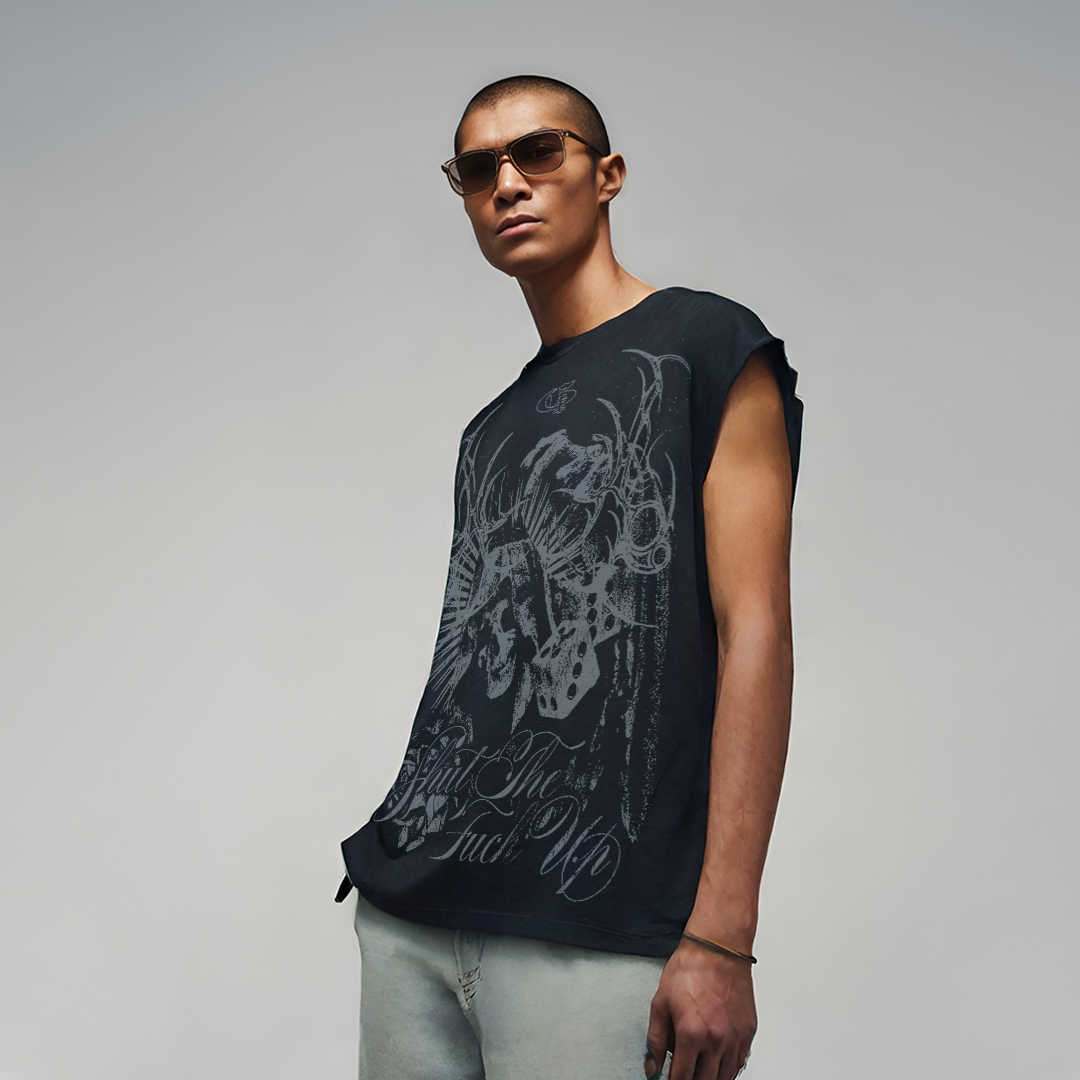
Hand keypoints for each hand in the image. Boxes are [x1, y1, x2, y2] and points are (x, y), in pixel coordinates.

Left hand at [643, 938, 755, 1079]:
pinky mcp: (748, 1032)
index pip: (681, 1078)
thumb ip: (655, 1039)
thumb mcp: (660, 1002)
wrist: (718, 948)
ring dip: (710, 1077)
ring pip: (724, 1077)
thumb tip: (652, 1066)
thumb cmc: (690, 968)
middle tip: (683, 1075)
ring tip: (698, 1069)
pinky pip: (739, 1063)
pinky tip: (716, 1061)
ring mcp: (735, 1038)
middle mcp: (716, 1040)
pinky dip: (727, 1068)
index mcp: (691, 1034)